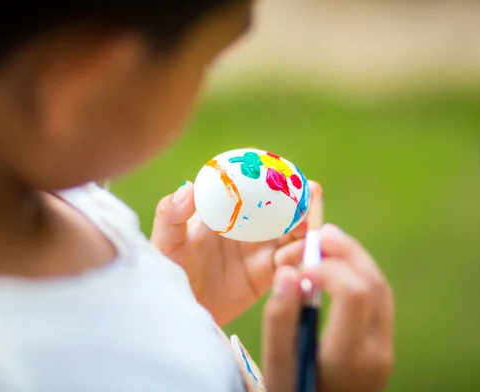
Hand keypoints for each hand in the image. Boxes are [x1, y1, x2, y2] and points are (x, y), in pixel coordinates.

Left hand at [150, 180, 318, 325]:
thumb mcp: (166, 240)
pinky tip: (305, 256)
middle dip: (302, 199)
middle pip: (283, 208)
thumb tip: (188, 186)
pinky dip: (302, 257)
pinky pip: (291, 263)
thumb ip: (172, 214)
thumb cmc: (169, 269)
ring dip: (307, 228)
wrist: (180, 307)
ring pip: (293, 233)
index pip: (255, 187)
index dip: (274, 177)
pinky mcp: (269, 274)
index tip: (288, 172)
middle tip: (313, 192)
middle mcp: (250, 226)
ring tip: (312, 229)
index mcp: (228, 210)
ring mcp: (262, 249)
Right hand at [262, 224, 394, 391]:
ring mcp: (384, 349)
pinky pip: (378, 300)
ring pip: (380, 288)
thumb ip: (281, 320)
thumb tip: (289, 272)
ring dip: (356, 260)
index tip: (298, 266)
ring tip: (327, 241)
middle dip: (346, 252)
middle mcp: (377, 350)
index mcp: (351, 355)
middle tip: (319, 233)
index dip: (328, 267)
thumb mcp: (277, 366)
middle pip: (373, 284)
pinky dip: (360, 276)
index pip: (354, 292)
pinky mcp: (382, 347)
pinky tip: (338, 268)